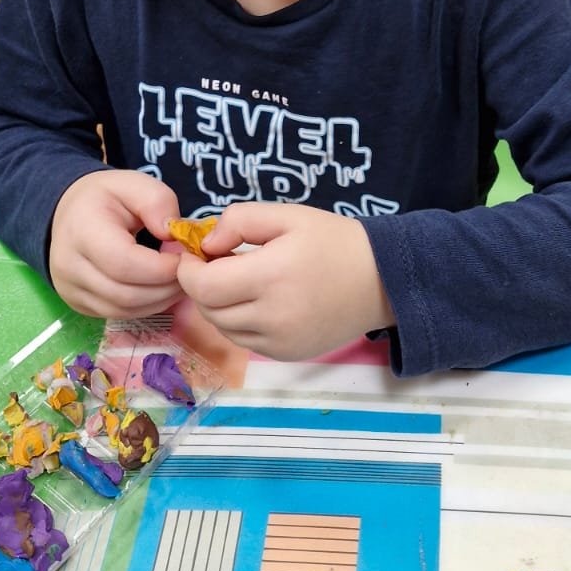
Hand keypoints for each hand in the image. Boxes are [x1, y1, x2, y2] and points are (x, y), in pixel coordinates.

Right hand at [48, 169, 181, 317]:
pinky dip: (146, 306)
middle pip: (126, 294)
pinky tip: (160, 288)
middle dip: (166, 287)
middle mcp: (69, 266)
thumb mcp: (134, 183)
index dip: (162, 267)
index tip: (186, 257)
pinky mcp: (79, 305)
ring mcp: (70, 290)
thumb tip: (173, 236)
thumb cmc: (106, 198)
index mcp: (81, 231)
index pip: (124, 263)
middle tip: (188, 271)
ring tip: (177, 279)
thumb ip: (158, 202)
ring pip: (124, 309)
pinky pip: (119, 314)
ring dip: (160, 300)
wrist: (69, 213)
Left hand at [174, 203, 394, 360]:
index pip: (203, 286)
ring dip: (218, 305)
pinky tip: (258, 301)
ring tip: (238, 281)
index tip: (194, 253)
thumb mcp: (288, 215)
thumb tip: (205, 244)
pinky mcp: (287, 355)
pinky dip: (240, 322)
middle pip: (208, 309)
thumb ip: (239, 220)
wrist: (382, 280)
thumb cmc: (334, 241)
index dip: (188, 270)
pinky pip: (246, 341)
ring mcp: (279, 342)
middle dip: (201, 286)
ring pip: (223, 328)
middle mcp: (272, 316)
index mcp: (270, 276)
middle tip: (216, 263)